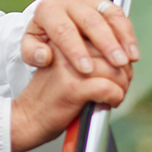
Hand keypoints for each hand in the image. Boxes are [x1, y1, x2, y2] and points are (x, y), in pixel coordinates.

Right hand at [11, 41, 132, 151]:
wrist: (28, 116)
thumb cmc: (52, 94)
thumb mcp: (66, 65)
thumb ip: (88, 55)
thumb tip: (124, 56)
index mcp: (62, 40)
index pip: (103, 34)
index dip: (119, 52)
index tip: (121, 66)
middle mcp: (64, 49)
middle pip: (112, 51)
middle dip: (124, 70)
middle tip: (120, 84)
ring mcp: (68, 68)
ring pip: (114, 69)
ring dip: (122, 85)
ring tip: (114, 94)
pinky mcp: (72, 88)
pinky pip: (108, 87)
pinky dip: (115, 97)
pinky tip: (108, 102)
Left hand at [21, 0, 138, 73]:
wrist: (53, 16)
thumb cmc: (43, 36)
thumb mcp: (31, 44)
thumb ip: (32, 53)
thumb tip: (44, 57)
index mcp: (48, 9)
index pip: (63, 30)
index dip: (75, 50)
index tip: (87, 70)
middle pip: (89, 21)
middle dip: (105, 44)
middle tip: (116, 65)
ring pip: (108, 15)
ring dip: (121, 38)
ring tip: (128, 61)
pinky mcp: (103, 0)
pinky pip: (118, 15)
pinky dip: (128, 34)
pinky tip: (133, 53)